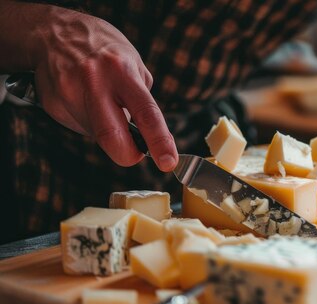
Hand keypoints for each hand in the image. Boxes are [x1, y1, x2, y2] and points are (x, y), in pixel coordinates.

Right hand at [31, 7, 176, 170]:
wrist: (53, 31)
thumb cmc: (103, 50)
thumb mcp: (133, 64)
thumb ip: (141, 100)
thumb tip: (145, 135)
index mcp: (122, 71)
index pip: (146, 113)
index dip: (159, 141)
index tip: (168, 162)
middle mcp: (94, 81)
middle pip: (112, 136)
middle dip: (127, 155)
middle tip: (135, 154)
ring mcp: (68, 93)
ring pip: (95, 134)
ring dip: (106, 130)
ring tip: (101, 104)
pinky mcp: (52, 104)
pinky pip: (78, 126)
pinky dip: (87, 122)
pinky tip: (83, 100)